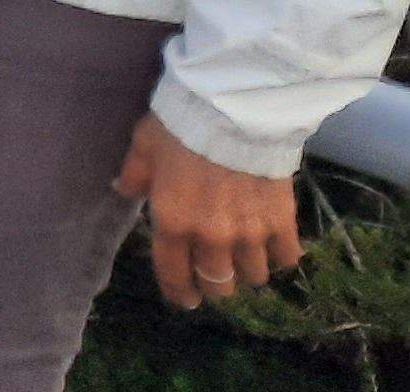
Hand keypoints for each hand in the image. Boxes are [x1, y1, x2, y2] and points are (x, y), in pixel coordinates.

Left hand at [120, 117, 300, 310]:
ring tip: (245, 254)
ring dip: (247, 269)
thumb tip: (123, 190)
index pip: (174, 275)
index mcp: (173, 222)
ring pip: (253, 276)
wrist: (235, 110)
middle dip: (215, 282)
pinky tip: (274, 244)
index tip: (186, 298)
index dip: (180, 292)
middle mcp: (211, 237)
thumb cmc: (182, 124)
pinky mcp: (282, 223)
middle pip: (219, 285)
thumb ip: (135, 173)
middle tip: (216, 270)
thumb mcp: (145, 144)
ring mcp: (250, 234)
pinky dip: (280, 256)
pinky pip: (286, 258)